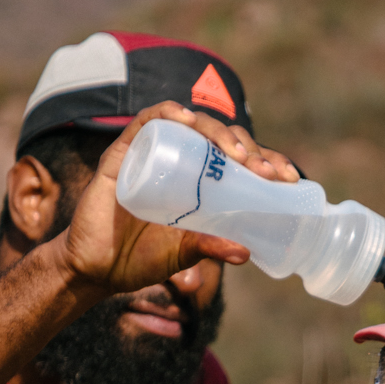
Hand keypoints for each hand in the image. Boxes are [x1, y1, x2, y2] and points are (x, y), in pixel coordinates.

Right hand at [61, 103, 300, 297]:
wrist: (95, 269)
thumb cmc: (140, 258)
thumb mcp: (185, 254)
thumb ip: (211, 247)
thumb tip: (247, 253)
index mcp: (200, 182)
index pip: (239, 160)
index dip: (267, 161)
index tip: (289, 179)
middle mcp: (180, 161)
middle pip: (221, 139)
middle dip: (250, 150)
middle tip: (268, 173)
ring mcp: (153, 154)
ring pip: (191, 125)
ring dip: (218, 132)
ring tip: (238, 154)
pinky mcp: (123, 154)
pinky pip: (146, 122)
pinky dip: (168, 114)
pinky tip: (187, 121)